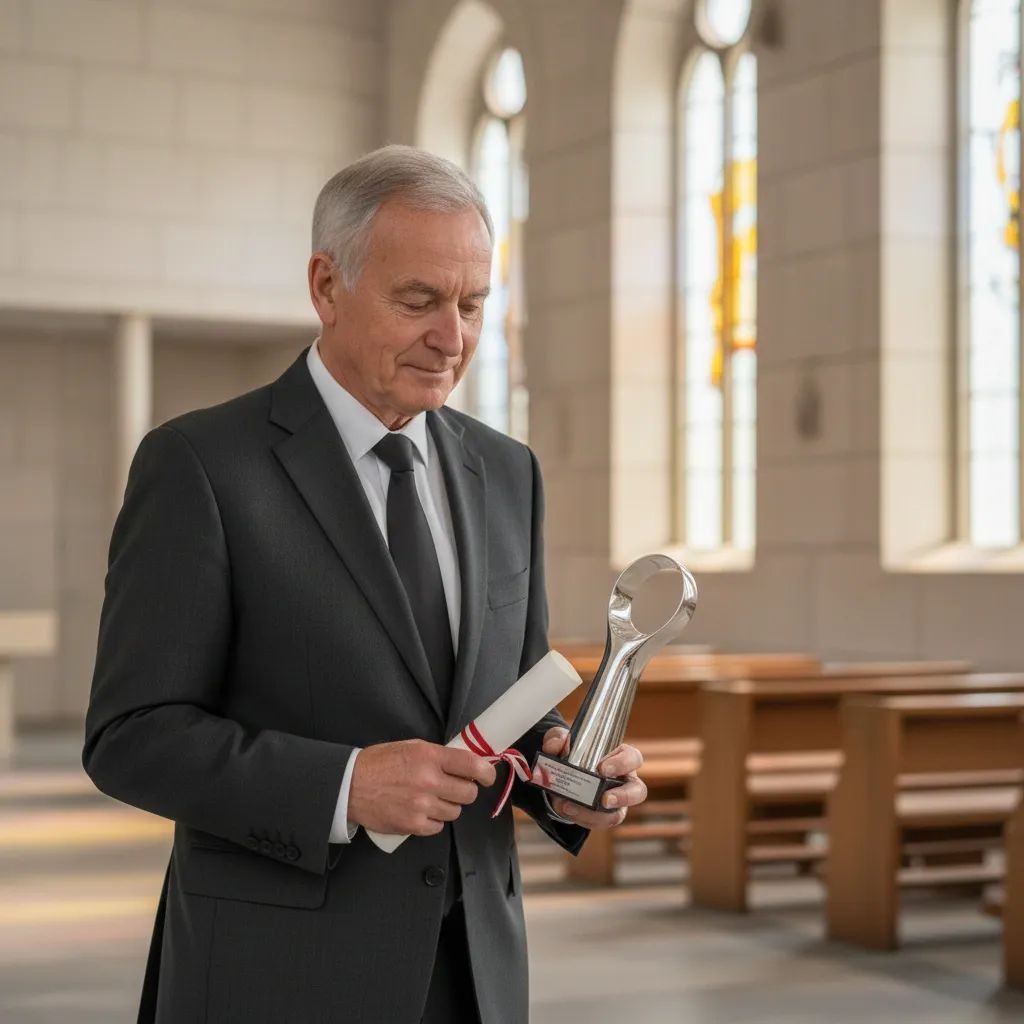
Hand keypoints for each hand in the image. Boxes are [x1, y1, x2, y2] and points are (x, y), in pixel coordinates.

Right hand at [348, 739, 496, 835]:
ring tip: (431, 798)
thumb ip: (438, 755)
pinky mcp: (413, 825)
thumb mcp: (411, 747)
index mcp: (429, 756)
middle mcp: (428, 781)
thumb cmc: (379, 763)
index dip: (486, 773)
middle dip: (464, 790)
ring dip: (448, 806)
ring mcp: (421, 805)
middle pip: (468, 793)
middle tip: (453, 787)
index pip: (472, 766)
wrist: (350, 785)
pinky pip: (438, 826)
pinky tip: (421, 811)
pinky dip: (433, 821)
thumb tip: (465, 764)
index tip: (487, 776)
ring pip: (455, 811)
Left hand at [535, 727, 646, 829]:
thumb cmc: (573, 755)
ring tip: (572, 807)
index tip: (603, 768)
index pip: (633, 758)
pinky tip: (566, 809)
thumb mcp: (562, 743)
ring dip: (596, 815)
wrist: (562, 777)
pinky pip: (598, 823)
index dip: (623, 763)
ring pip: (618, 814)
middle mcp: (624, 782)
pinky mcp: (603, 817)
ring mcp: (616, 803)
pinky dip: (581, 818)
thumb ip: (557, 738)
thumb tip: (558, 742)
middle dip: (623, 797)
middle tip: (604, 799)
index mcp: (620, 758)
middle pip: (638, 791)